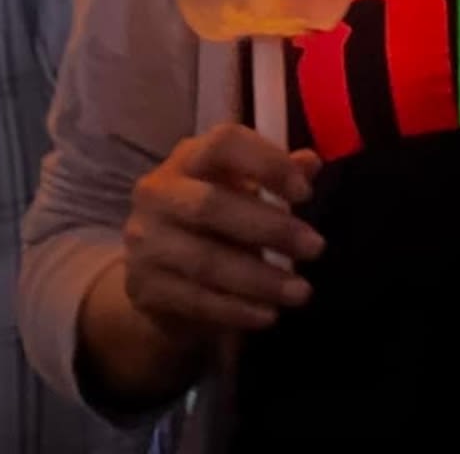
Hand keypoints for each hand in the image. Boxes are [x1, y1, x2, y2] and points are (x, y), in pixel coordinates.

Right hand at [123, 125, 323, 338]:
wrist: (160, 269)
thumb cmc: (219, 215)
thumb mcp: (247, 187)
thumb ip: (279, 172)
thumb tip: (311, 163)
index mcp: (190, 157)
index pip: (224, 144)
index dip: (267, 163)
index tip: (306, 192)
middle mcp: (158, 193)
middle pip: (212, 206)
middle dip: (271, 229)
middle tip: (317, 248)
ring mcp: (144, 241)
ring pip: (205, 261)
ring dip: (260, 279)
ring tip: (301, 291)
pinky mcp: (142, 286)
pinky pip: (194, 300)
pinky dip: (236, 310)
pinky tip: (269, 315)